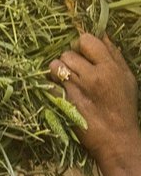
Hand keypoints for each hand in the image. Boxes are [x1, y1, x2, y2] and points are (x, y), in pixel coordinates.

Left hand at [49, 32, 139, 168]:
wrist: (116, 139)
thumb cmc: (123, 108)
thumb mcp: (126, 79)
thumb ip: (114, 56)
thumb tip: (103, 36)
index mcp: (109, 67)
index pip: (86, 40)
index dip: (81, 45)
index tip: (83, 55)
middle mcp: (92, 76)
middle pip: (67, 54)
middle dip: (69, 60)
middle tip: (75, 72)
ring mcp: (76, 90)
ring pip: (55, 67)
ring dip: (57, 72)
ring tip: (65, 80)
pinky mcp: (63, 103)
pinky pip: (48, 85)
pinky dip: (50, 86)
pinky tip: (57, 91)